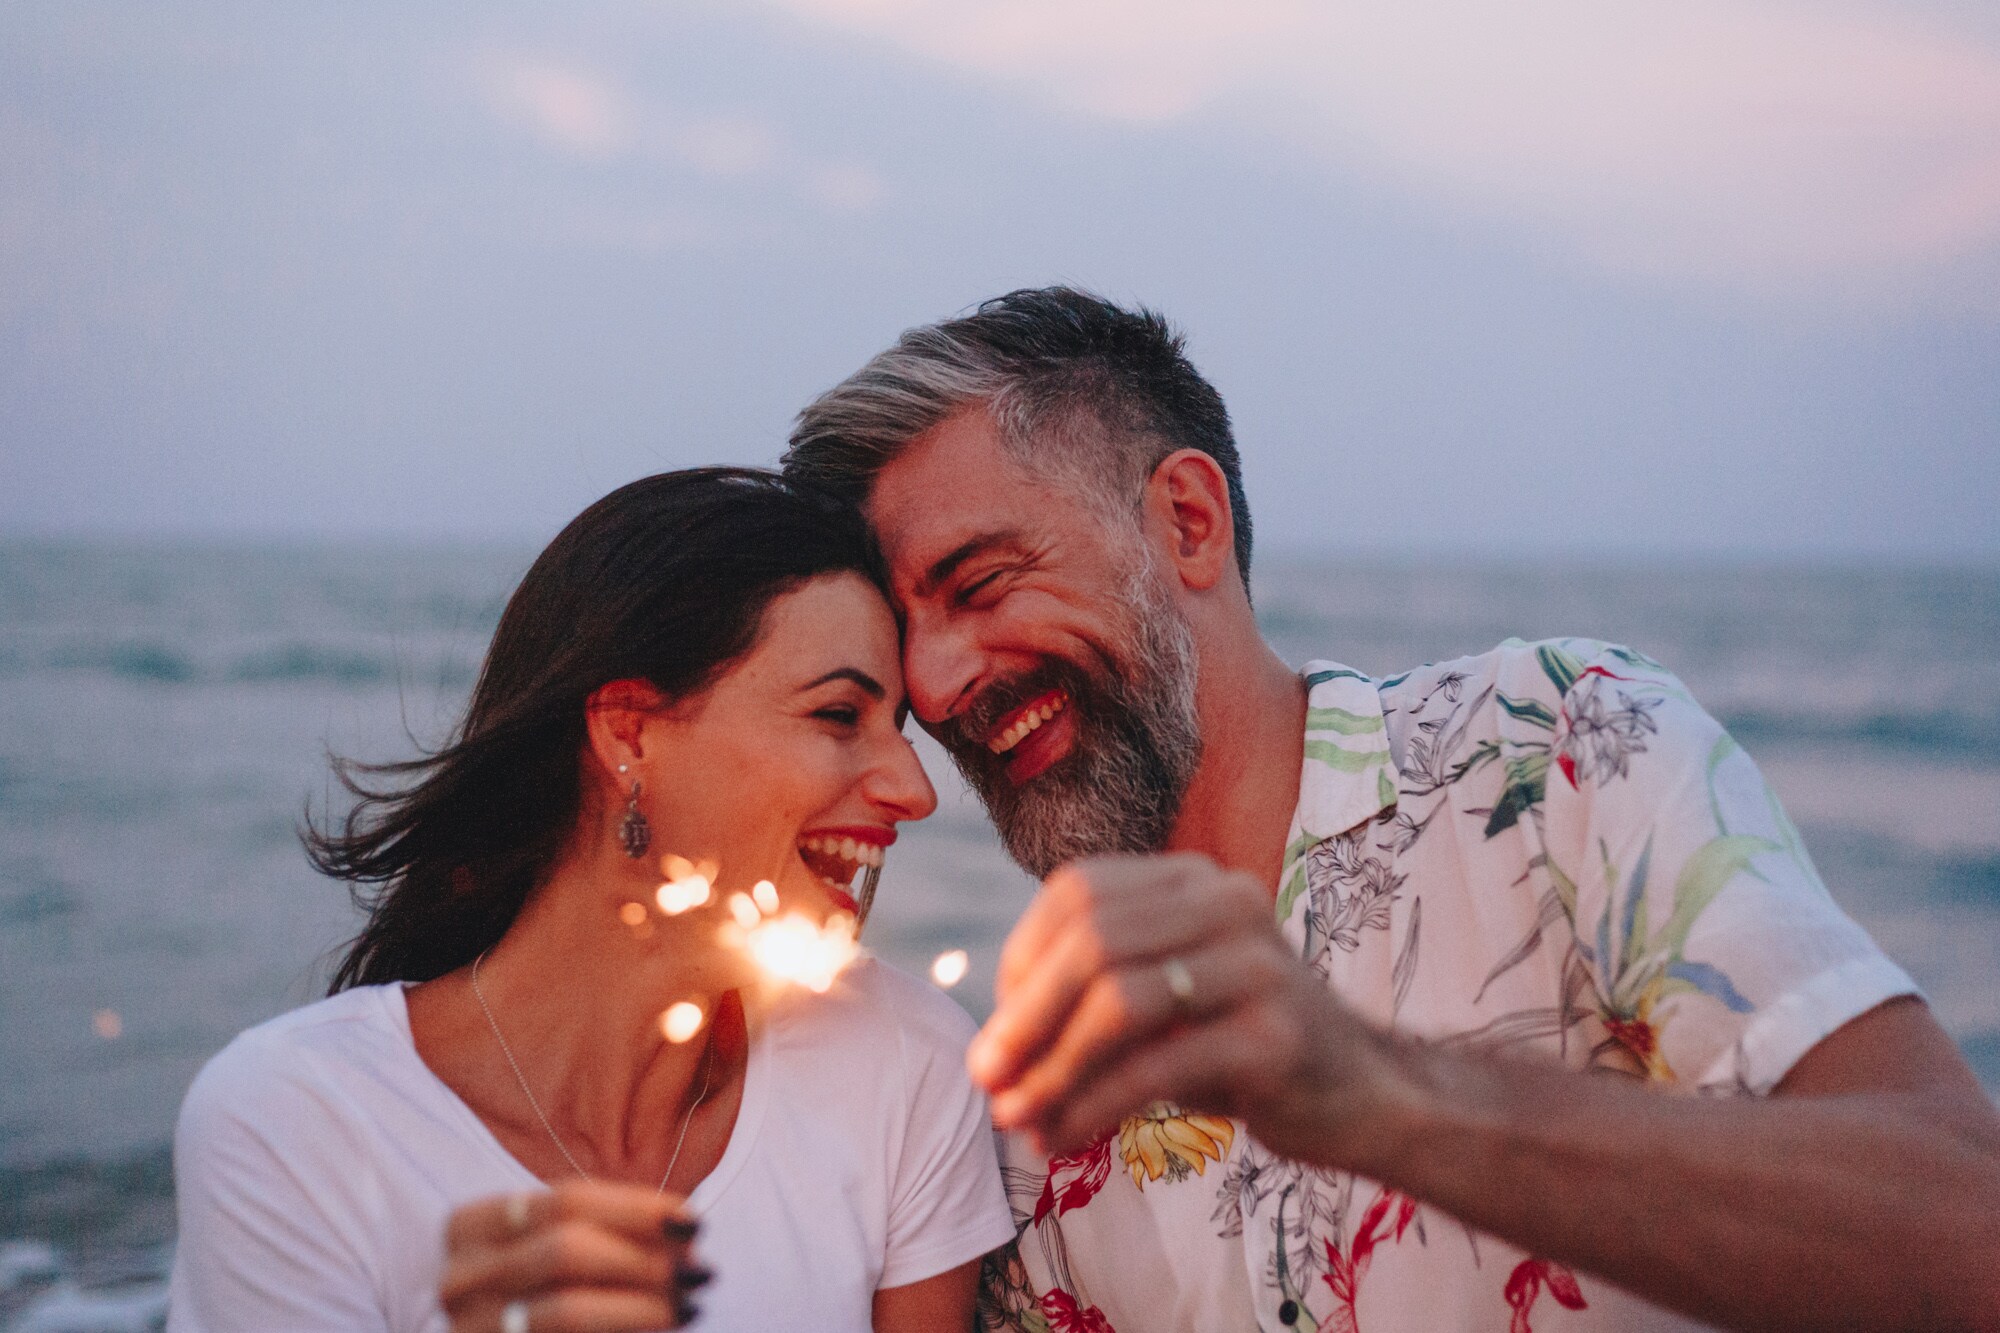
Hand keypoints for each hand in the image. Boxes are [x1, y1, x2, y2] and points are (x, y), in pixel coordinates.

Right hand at [442, 1181, 711, 1331]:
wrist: (497, 1332)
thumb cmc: (534, 1288)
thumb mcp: (552, 1246)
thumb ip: (606, 1230)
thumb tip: (685, 1230)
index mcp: (470, 1227)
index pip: (566, 1201)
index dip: (637, 1208)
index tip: (692, 1220)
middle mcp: (459, 1279)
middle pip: (568, 1251)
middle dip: (644, 1259)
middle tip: (700, 1271)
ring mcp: (469, 1327)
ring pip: (567, 1310)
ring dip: (642, 1305)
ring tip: (690, 1304)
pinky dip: (624, 1331)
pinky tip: (662, 1326)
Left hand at [966, 853, 1398, 1164]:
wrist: (1361, 1096)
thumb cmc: (1239, 1048)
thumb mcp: (1163, 1006)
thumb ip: (1089, 1001)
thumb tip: (989, 1054)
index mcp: (1194, 878)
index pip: (1076, 892)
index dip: (1020, 960)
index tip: (997, 1031)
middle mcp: (1228, 902)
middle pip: (1092, 942)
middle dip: (1025, 1017)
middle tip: (985, 1080)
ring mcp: (1258, 964)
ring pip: (1119, 1001)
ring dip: (1053, 1067)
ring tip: (1017, 1118)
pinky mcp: (1276, 1035)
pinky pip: (1158, 1065)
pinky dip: (1095, 1105)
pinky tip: (1066, 1137)